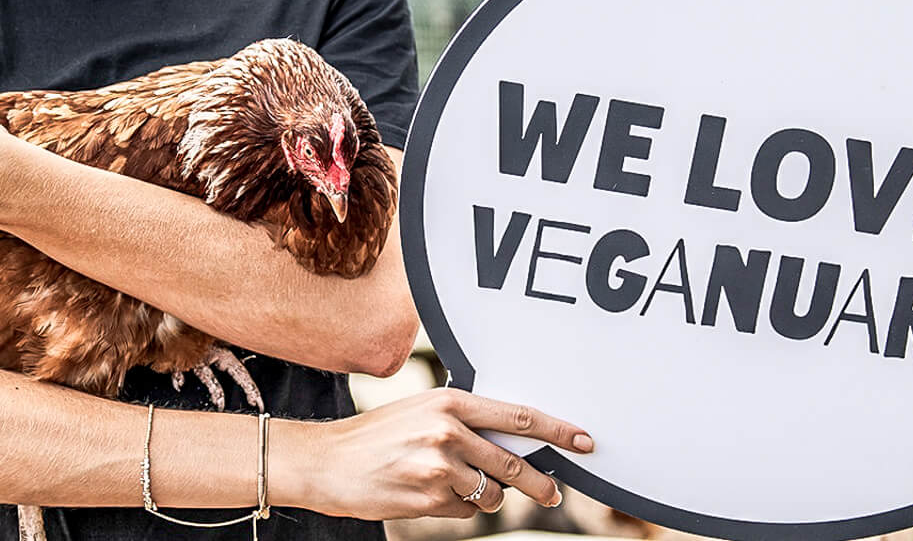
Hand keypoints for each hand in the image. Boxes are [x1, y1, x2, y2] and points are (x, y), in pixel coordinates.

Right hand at [285, 388, 591, 519]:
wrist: (327, 461)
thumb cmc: (378, 435)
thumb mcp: (422, 411)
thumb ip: (465, 420)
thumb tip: (515, 441)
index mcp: (449, 401)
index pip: (517, 416)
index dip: (557, 430)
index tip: (584, 441)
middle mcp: (447, 432)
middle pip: (513, 464)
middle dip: (540, 484)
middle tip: (554, 493)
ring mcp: (438, 468)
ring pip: (490, 495)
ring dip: (483, 497)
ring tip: (450, 484)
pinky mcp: (427, 500)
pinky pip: (464, 511)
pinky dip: (456, 508)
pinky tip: (427, 494)